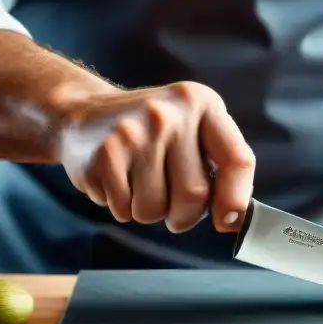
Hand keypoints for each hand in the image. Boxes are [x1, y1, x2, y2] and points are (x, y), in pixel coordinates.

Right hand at [57, 81, 255, 233]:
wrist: (85, 114)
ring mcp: (133, 132)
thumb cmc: (151, 132)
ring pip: (154, 209)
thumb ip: (221, 164)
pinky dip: (122, 208)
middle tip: (172, 206)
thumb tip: (237, 219)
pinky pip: (123, 210)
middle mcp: (169, 113)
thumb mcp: (192, 128)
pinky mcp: (104, 155)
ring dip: (148, 212)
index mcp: (202, 103)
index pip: (237, 159)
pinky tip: (117, 181)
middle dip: (184, 215)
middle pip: (194, 195)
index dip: (236, 199)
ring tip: (138, 184)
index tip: (227, 221)